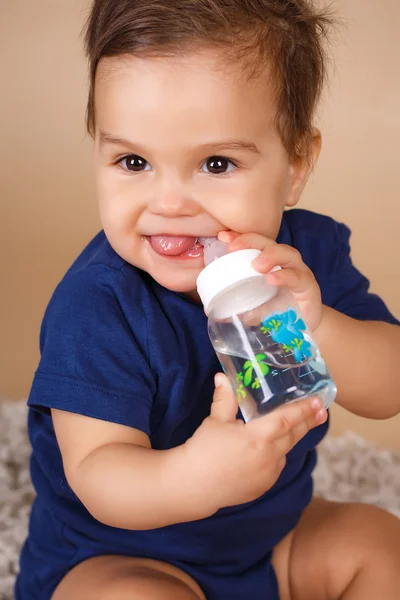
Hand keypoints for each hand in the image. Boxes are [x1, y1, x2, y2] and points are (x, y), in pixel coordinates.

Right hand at [184, 373, 326, 512]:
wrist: (193, 486)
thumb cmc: (203, 450)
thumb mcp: (215, 421)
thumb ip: (224, 398)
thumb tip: (222, 377)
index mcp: (258, 438)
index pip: (287, 420)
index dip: (304, 409)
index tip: (318, 402)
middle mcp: (268, 457)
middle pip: (293, 436)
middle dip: (308, 422)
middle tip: (321, 411)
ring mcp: (268, 474)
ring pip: (285, 451)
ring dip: (292, 438)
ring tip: (298, 426)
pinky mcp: (263, 486)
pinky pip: (275, 466)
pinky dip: (277, 454)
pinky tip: (271, 448)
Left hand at [218, 231, 321, 332]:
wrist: (301, 332)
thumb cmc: (275, 313)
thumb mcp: (252, 307)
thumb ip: (235, 305)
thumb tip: (210, 311)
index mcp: (268, 263)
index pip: (254, 244)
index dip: (239, 237)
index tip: (222, 237)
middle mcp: (283, 263)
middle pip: (268, 243)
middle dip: (250, 241)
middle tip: (232, 248)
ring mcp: (298, 272)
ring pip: (287, 254)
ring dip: (270, 255)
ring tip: (256, 265)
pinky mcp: (309, 287)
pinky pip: (298, 277)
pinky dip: (285, 276)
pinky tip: (272, 279)